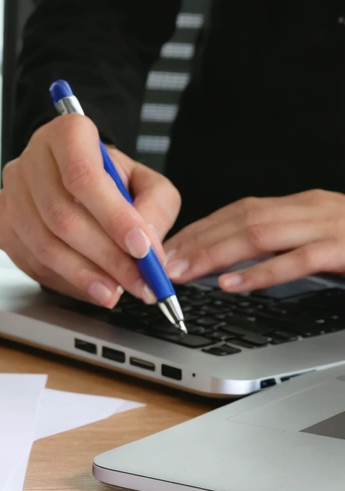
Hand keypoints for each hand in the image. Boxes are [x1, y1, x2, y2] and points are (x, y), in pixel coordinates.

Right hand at [0, 114, 180, 306]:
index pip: (83, 176)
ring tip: (115, 291)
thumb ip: (154, 209)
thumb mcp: (146, 183)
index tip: (141, 248)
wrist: (76, 182)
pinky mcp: (1, 226)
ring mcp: (9, 194)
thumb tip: (147, 249)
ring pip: (44, 245)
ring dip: (84, 275)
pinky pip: (31, 262)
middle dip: (106, 257)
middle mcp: (30, 161)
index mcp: (67, 134)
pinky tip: (89, 286)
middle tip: (137, 281)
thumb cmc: (110, 181)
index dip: (113, 216)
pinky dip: (65, 281)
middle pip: (62, 216)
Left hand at [164, 190, 344, 292]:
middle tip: (163, 263)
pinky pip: (296, 260)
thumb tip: (237, 264)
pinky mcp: (344, 249)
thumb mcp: (324, 238)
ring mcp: (328, 227)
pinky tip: (231, 284)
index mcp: (303, 206)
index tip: (170, 248)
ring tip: (183, 272)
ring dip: (214, 254)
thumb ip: (285, 245)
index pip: (240, 211)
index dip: (200, 229)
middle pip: (242, 219)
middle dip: (197, 241)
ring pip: (259, 234)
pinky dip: (260, 273)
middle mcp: (312, 210)